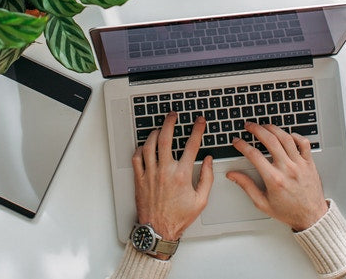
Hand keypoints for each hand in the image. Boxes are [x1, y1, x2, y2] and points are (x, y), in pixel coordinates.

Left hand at [133, 113, 213, 245]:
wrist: (158, 230)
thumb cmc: (178, 218)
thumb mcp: (201, 201)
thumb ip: (207, 178)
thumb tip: (209, 161)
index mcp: (182, 175)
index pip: (192, 145)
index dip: (197, 130)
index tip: (199, 122)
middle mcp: (164, 171)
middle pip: (166, 138)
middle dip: (170, 122)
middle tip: (173, 115)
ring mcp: (150, 174)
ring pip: (149, 145)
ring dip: (155, 133)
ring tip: (160, 129)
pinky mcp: (140, 179)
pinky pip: (137, 157)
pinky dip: (141, 148)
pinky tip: (146, 146)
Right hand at [226, 122, 328, 231]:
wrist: (312, 218)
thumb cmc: (289, 212)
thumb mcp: (262, 203)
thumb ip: (246, 186)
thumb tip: (233, 175)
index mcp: (274, 179)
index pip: (254, 155)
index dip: (242, 145)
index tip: (237, 142)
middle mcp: (288, 169)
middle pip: (270, 141)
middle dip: (257, 129)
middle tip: (249, 126)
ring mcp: (300, 165)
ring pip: (286, 138)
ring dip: (273, 129)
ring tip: (265, 126)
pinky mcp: (310, 163)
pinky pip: (303, 143)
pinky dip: (295, 135)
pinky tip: (287, 135)